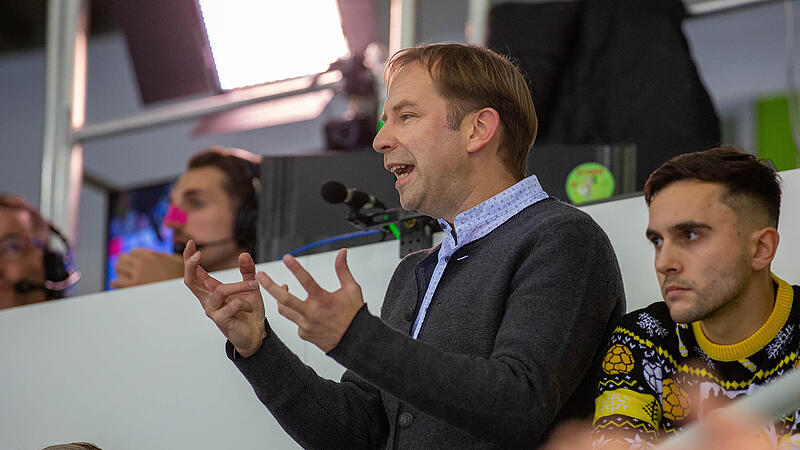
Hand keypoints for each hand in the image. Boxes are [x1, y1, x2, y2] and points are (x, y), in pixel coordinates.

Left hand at [111, 249, 183, 288]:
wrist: (179, 292)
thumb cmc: (179, 277)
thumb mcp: (175, 260)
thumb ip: (163, 255)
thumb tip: (157, 254)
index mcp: (151, 255)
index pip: (133, 252)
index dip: (133, 258)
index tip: (132, 262)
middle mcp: (143, 262)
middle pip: (123, 258)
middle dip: (124, 263)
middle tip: (122, 268)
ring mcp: (138, 274)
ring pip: (118, 267)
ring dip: (119, 271)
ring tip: (120, 275)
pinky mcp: (134, 286)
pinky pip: (117, 282)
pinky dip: (115, 282)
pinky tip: (115, 283)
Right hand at [183, 240, 266, 356]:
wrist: (256, 334)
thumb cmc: (249, 311)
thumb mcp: (250, 287)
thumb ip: (247, 271)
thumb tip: (244, 254)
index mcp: (211, 290)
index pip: (194, 273)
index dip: (189, 258)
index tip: (191, 243)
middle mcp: (208, 300)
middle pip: (190, 281)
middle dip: (191, 266)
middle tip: (198, 254)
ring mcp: (213, 311)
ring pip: (220, 291)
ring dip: (239, 286)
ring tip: (255, 286)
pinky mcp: (221, 321)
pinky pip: (231, 307)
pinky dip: (244, 303)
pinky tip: (251, 307)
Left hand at [257, 249, 363, 352]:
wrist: (355, 341)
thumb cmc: (354, 315)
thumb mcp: (351, 289)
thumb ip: (343, 270)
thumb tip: (342, 253)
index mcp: (323, 300)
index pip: (307, 281)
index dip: (296, 268)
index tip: (286, 258)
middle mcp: (312, 313)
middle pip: (285, 299)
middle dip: (269, 286)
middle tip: (260, 276)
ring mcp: (306, 325)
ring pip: (284, 310)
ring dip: (279, 299)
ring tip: (279, 289)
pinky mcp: (304, 334)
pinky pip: (295, 321)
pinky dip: (296, 314)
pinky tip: (303, 310)